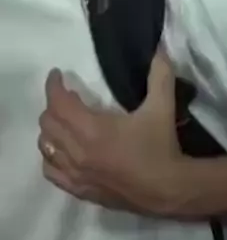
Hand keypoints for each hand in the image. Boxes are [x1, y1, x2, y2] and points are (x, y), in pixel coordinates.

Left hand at [38, 51, 183, 214]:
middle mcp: (77, 151)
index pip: (59, 103)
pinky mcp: (80, 190)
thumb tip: (160, 49)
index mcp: (92, 129)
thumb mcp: (161, 106)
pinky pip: (51, 172)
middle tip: (67, 95)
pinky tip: (61, 151)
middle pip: (48, 123)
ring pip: (45, 147)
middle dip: (53, 104)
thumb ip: (159, 74)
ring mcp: (76, 173)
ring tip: (64, 120)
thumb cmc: (160, 146)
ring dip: (50, 130)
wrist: (167, 190)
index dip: (53, 85)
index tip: (57, 74)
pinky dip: (50, 156)